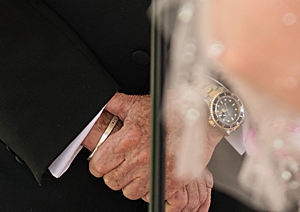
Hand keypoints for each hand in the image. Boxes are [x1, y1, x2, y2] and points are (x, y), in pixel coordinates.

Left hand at [86, 93, 214, 210]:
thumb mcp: (138, 103)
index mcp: (128, 139)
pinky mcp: (171, 183)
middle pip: (112, 181)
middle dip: (114, 174)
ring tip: (137, 170)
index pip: (99, 165)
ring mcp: (155, 172)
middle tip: (122, 165)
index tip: (103, 162)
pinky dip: (149, 189)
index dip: (99, 164)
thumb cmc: (171, 109)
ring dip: (131, 184)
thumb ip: (115, 105)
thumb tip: (101, 105)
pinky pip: (150, 196)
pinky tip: (151, 175)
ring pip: (129, 192)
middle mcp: (140, 158)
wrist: (200, 117)